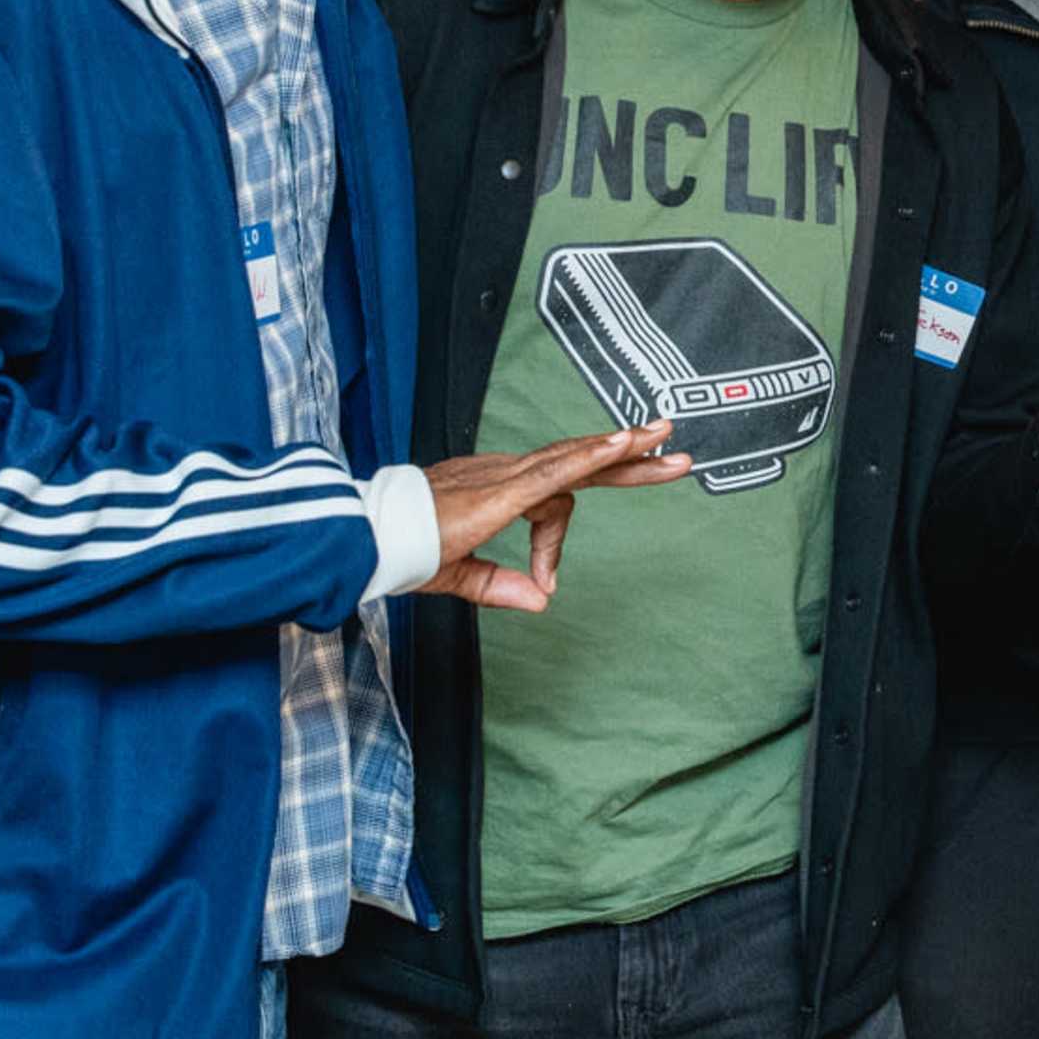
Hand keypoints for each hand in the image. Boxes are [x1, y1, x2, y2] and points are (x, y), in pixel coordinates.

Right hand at [416, 422, 690, 611]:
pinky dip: (591, 456)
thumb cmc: (398, 550)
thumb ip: (498, 585)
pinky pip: (555, 468)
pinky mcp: (502, 489)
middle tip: (674, 452)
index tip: (546, 584)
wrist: (364, 541)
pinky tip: (624, 445)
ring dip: (623, 448)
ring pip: (575, 456)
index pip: (551, 501)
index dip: (554, 545)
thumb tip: (541, 601)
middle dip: (628, 459)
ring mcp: (504, 476)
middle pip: (578, 462)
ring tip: (663, 438)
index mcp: (496, 490)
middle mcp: (505, 473)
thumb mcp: (458, 574)